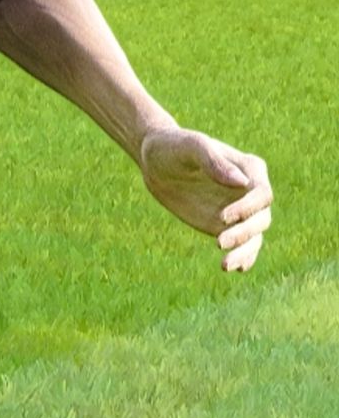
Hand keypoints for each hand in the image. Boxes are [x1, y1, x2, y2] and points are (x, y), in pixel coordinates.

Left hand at [139, 127, 271, 272]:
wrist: (156, 162)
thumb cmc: (175, 148)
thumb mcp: (192, 148)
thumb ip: (215, 162)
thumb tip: (241, 182)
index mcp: (249, 169)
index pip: (262, 194)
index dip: (247, 209)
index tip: (222, 217)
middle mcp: (248, 191)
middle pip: (262, 218)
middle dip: (244, 233)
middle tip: (218, 243)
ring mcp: (239, 210)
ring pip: (254, 236)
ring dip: (245, 252)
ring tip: (225, 266)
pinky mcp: (224, 226)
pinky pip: (242, 244)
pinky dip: (243, 257)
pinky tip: (235, 269)